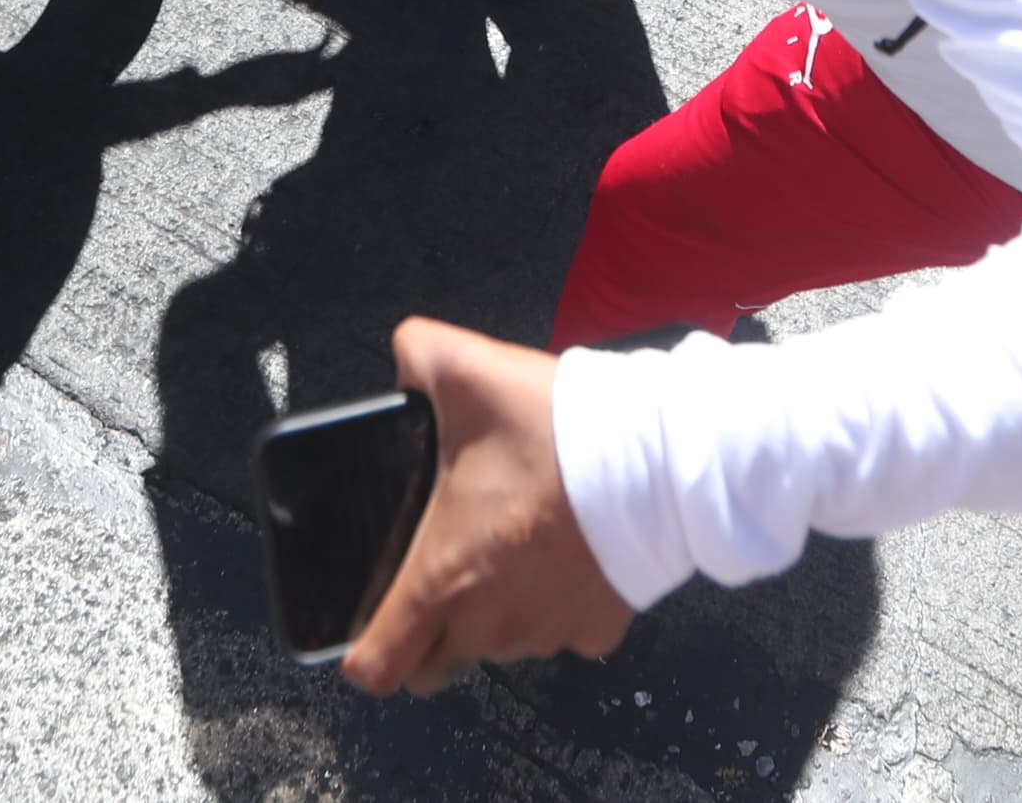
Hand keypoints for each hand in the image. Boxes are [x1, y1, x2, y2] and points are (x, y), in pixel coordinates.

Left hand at [338, 319, 631, 697]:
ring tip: (510, 541)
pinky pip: (561, 631)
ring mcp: (546, 634)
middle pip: (434, 666)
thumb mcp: (468, 368)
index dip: (363, 653)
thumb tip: (405, 357)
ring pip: (499, 646)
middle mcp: (489, 623)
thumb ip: (415, 354)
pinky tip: (563, 553)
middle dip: (426, 635)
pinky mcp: (595, 631)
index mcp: (442, 578)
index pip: (378, 667)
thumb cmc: (556, 427)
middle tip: (440, 570)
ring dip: (493, 612)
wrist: (659, 455)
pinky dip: (555, 605)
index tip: (372, 620)